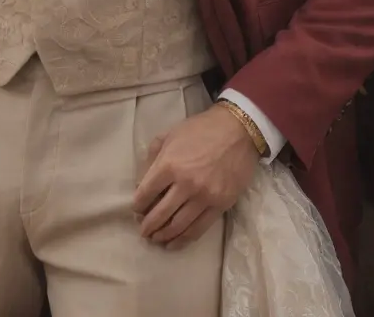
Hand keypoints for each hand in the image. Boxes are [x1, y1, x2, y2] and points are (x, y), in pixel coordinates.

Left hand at [132, 102, 260, 249]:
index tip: (136, 210)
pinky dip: (183, 240)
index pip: (146, 193)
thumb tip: (142, 184)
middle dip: (147, 225)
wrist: (238, 131)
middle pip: (160, 213)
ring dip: (163, 235)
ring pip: (178, 226)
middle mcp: (185, 184)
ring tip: (155, 239)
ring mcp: (204, 197)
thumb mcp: (169, 135)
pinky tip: (174, 244)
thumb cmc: (200, 130)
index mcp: (169, 164)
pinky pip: (199, 229)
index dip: (137, 205)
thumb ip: (152, 158)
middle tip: (142, 231)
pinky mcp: (220, 205)